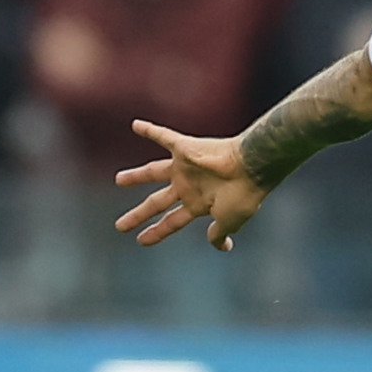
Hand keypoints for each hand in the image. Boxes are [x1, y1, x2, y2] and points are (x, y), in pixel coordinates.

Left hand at [113, 120, 265, 250]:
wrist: (253, 166)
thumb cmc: (244, 194)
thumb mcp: (230, 221)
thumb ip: (219, 233)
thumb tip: (222, 247)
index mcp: (199, 204)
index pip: (172, 221)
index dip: (157, 232)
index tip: (141, 241)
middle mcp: (189, 186)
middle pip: (158, 203)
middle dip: (139, 214)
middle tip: (120, 226)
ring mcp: (186, 168)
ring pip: (153, 172)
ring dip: (136, 176)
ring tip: (118, 181)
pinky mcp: (185, 148)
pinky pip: (164, 137)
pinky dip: (150, 130)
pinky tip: (135, 125)